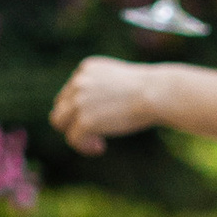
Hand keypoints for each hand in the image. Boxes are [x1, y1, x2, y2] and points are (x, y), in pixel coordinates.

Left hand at [50, 55, 166, 153]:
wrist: (157, 93)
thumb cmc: (147, 90)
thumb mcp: (117, 80)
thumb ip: (98, 89)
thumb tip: (84, 112)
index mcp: (86, 68)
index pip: (69, 92)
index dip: (80, 109)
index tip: (99, 118)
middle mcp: (78, 81)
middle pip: (60, 106)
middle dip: (73, 121)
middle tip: (95, 132)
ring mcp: (79, 101)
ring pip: (59, 122)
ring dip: (75, 134)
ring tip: (96, 142)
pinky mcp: (85, 120)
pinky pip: (73, 139)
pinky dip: (84, 146)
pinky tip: (101, 148)